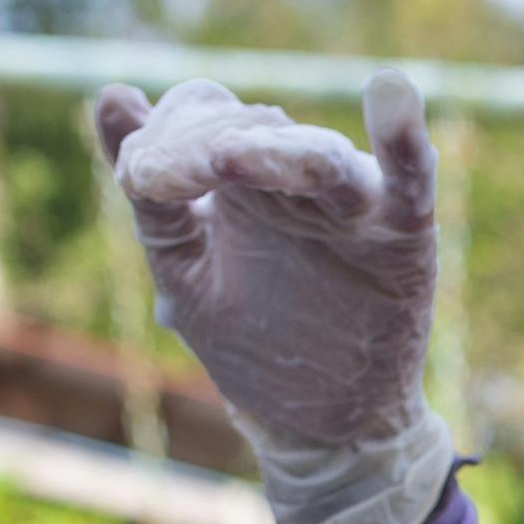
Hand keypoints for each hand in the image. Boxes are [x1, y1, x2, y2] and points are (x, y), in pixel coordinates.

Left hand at [91, 73, 454, 523]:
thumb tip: (114, 92)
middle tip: (170, 180)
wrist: (326, 430)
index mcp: (245, 178)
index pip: (204, 113)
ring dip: (271, 151)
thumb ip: (153, 194)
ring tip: (228, 161)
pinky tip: (392, 94)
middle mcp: (299, 180)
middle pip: (252, 125)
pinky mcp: (403, 238)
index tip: (142, 180)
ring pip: (317, 156)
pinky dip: (403, 140)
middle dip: (205, 146)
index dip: (167, 135)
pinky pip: (410, 178)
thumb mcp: (185, 269)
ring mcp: (352, 208)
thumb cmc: (256, 352)